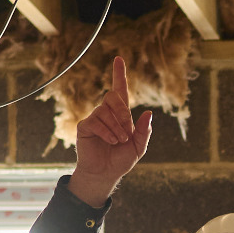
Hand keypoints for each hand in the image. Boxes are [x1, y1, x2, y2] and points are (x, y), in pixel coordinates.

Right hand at [66, 54, 152, 206]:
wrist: (105, 173)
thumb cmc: (121, 160)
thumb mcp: (138, 147)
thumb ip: (144, 131)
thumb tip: (148, 113)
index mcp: (121, 115)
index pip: (120, 90)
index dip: (119, 74)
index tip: (119, 59)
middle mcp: (107, 113)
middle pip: (113, 96)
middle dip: (122, 112)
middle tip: (127, 131)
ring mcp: (95, 118)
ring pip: (105, 111)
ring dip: (116, 127)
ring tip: (119, 141)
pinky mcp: (85, 126)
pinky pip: (96, 121)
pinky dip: (107, 132)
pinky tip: (111, 141)